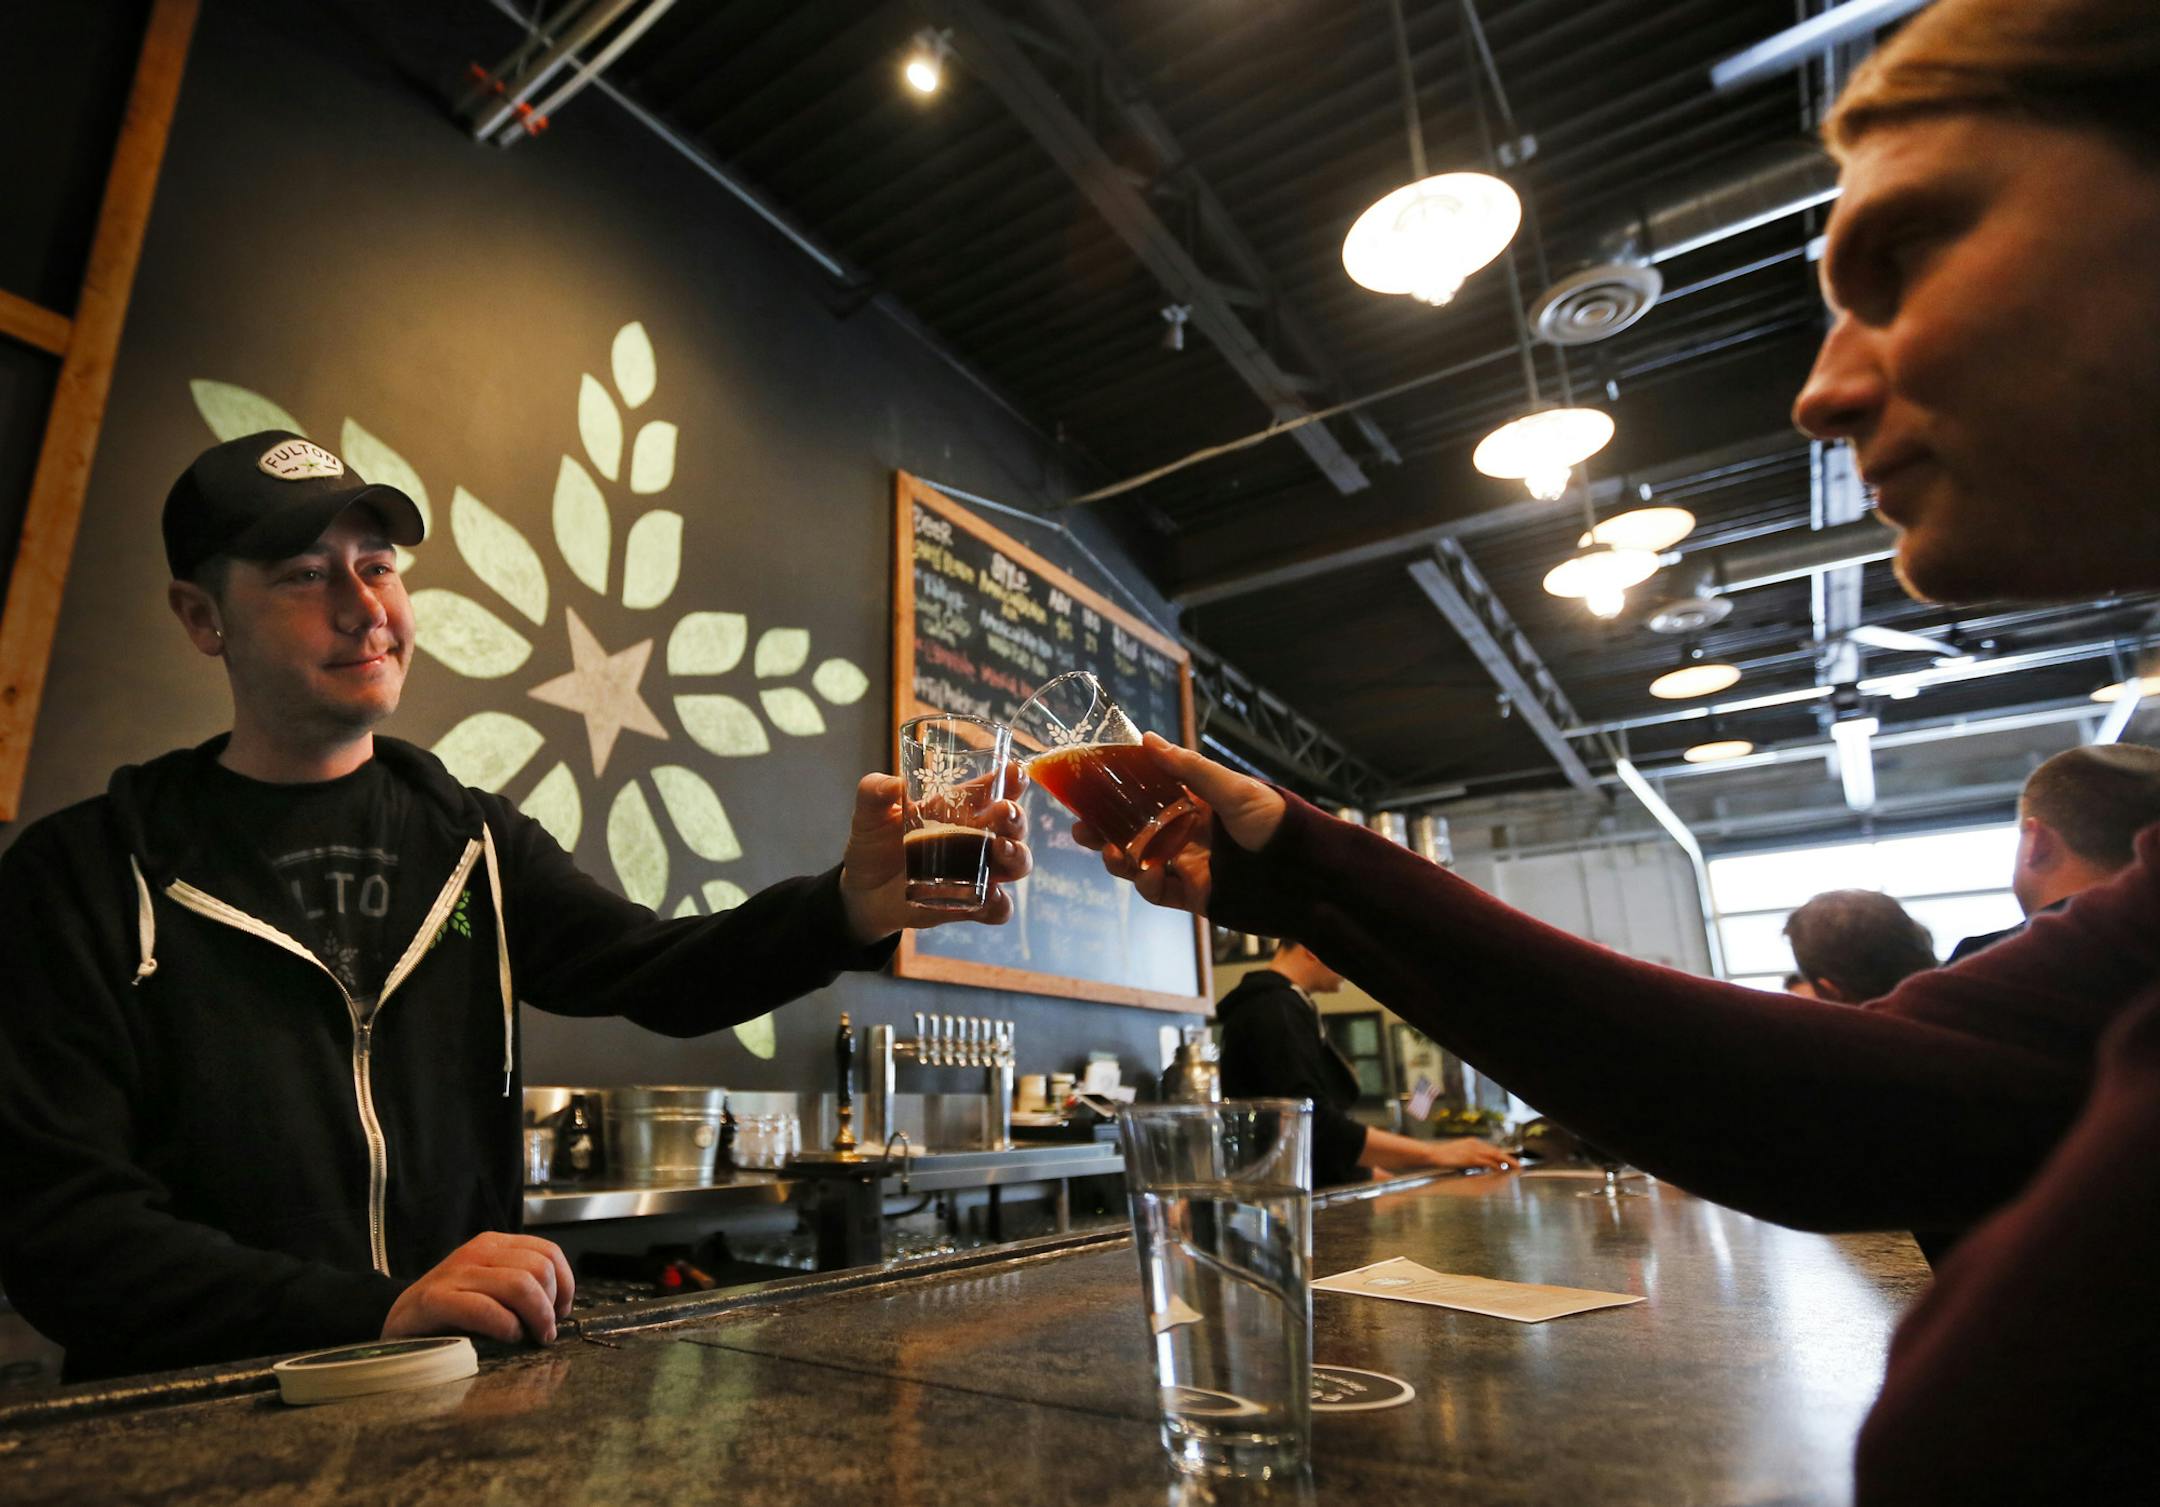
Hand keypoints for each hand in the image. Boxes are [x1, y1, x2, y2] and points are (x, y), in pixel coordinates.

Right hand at [381, 1231, 574, 1344]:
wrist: (398, 1322)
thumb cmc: (452, 1312)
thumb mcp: (491, 1289)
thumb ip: (522, 1288)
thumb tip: (561, 1308)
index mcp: (495, 1245)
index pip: (548, 1253)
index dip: (565, 1284)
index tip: (561, 1311)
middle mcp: (477, 1252)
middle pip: (539, 1269)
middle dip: (551, 1305)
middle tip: (545, 1332)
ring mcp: (456, 1273)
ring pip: (520, 1285)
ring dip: (536, 1317)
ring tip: (532, 1338)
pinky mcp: (435, 1300)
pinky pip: (485, 1308)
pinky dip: (505, 1325)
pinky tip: (507, 1337)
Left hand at [838, 769, 1032, 943]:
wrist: (863, 890)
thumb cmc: (875, 844)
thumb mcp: (869, 815)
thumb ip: (874, 793)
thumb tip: (891, 784)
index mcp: (960, 808)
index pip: (994, 789)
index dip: (1011, 778)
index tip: (1013, 771)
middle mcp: (977, 837)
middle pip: (1014, 824)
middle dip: (1016, 816)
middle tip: (1004, 811)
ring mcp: (977, 871)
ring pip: (1017, 862)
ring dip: (1016, 855)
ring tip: (999, 849)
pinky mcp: (970, 904)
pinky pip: (999, 908)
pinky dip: (999, 904)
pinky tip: (988, 897)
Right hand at [1070, 733, 1285, 915]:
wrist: (1307, 876)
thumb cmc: (1277, 823)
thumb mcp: (1233, 789)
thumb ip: (1189, 769)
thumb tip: (1146, 739)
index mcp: (1199, 803)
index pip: (1149, 793)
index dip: (1119, 792)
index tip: (1091, 786)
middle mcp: (1190, 833)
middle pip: (1136, 830)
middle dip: (1106, 830)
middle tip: (1080, 827)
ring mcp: (1191, 864)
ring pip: (1140, 862)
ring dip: (1119, 858)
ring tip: (1108, 852)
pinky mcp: (1195, 895)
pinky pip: (1159, 891)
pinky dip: (1146, 884)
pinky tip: (1144, 875)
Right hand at [1428, 1137, 1514, 1172]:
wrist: (1432, 1154)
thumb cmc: (1443, 1156)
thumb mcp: (1459, 1154)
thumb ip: (1470, 1158)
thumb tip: (1480, 1165)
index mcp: (1473, 1142)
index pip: (1492, 1149)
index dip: (1503, 1156)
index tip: (1511, 1162)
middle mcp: (1475, 1144)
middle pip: (1496, 1151)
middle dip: (1509, 1158)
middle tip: (1519, 1165)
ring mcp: (1473, 1150)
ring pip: (1495, 1155)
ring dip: (1507, 1162)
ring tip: (1516, 1167)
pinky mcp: (1470, 1157)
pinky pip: (1487, 1161)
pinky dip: (1496, 1165)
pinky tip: (1502, 1169)